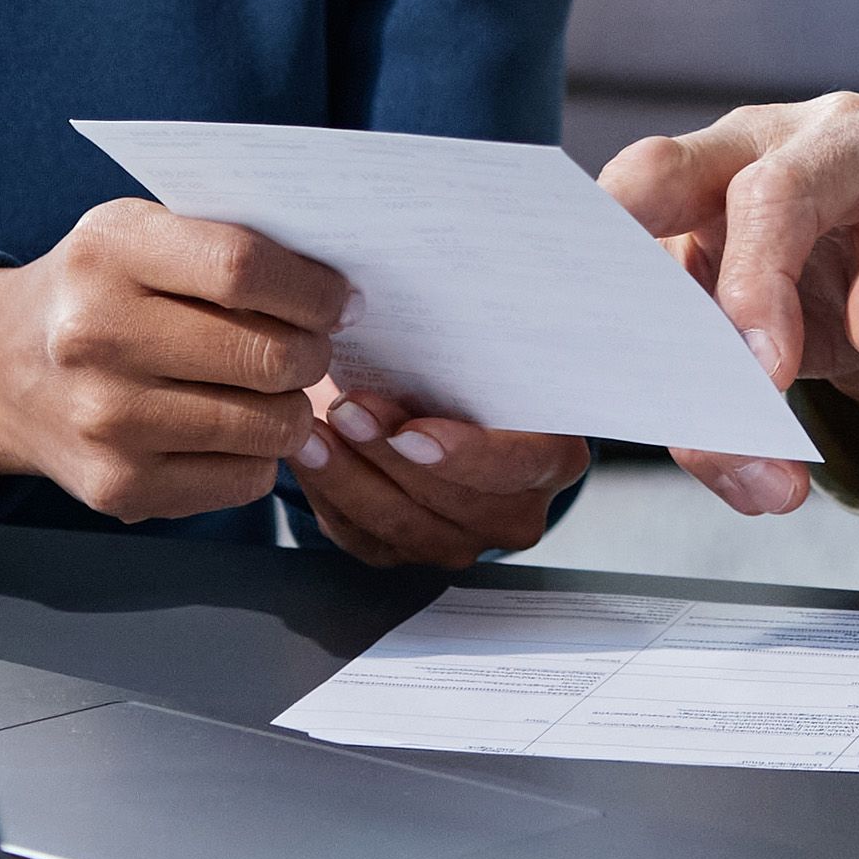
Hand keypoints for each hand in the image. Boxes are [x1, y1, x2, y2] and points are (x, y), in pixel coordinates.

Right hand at [0, 201, 348, 522]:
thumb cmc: (100, 290)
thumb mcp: (141, 232)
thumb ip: (228, 243)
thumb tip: (341, 294)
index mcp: (111, 252)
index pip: (242, 268)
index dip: (313, 289)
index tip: (340, 300)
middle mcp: (96, 337)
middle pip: (266, 355)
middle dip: (314, 353)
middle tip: (311, 347)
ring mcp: (105, 421)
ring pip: (267, 425)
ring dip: (292, 408)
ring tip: (271, 386)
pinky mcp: (116, 488)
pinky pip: (243, 479)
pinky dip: (258, 455)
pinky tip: (229, 427)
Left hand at [288, 379, 589, 568]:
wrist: (429, 398)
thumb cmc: (457, 367)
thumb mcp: (475, 352)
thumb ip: (468, 351)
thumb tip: (437, 305)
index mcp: (551, 459)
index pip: (517, 466)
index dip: (465, 455)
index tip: (412, 432)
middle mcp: (513, 512)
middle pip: (452, 502)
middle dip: (390, 455)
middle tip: (347, 409)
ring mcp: (459, 541)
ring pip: (400, 525)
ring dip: (349, 475)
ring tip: (314, 431)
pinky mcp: (404, 554)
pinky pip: (362, 536)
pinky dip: (329, 492)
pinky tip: (307, 454)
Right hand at [602, 95, 858, 518]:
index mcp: (847, 139)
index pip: (777, 193)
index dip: (758, 281)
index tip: (770, 373)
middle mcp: (761, 151)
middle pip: (662, 172)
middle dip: (623, 243)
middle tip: (615, 330)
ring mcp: (709, 202)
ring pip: (640, 269)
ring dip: (659, 372)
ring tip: (734, 461)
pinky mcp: (683, 257)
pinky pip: (652, 328)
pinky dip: (674, 401)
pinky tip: (725, 456)